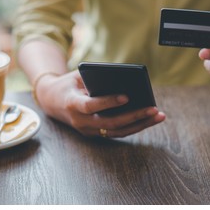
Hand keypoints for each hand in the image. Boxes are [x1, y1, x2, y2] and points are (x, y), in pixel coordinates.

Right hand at [35, 70, 165, 137]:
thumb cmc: (68, 84)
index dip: (108, 102)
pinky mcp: (94, 133)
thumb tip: (124, 81)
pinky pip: (116, 132)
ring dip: (139, 125)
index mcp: (73, 104)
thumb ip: (96, 77)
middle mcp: (80, 121)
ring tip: (158, 116)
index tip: (127, 96)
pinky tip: (148, 119)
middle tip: (153, 109)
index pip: (91, 106)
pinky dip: (133, 126)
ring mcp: (87, 130)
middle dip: (134, 117)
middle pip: (110, 123)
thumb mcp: (77, 75)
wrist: (52, 101)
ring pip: (116, 131)